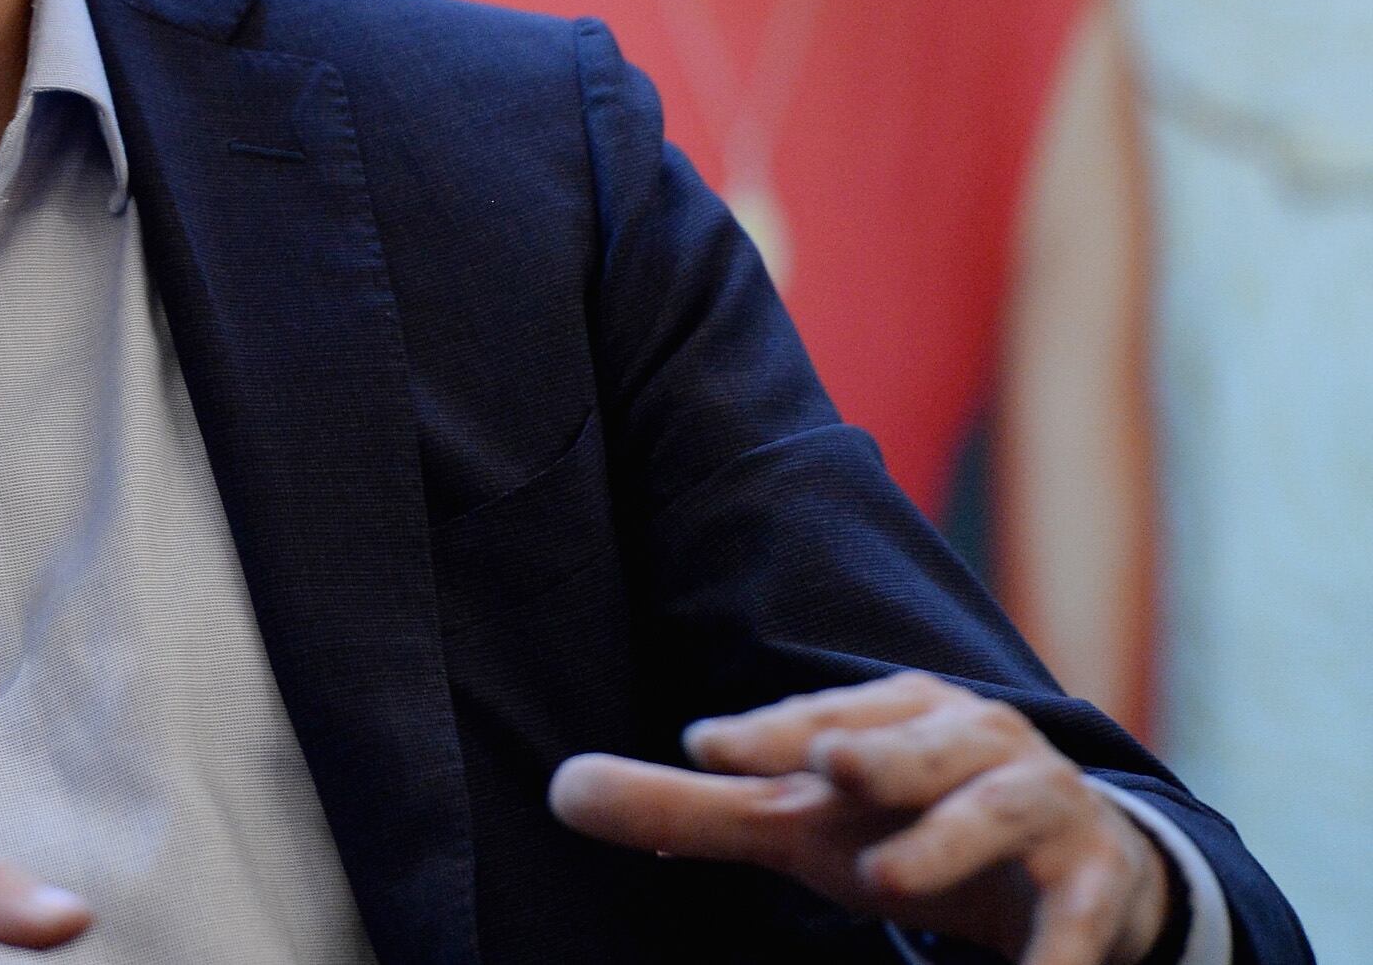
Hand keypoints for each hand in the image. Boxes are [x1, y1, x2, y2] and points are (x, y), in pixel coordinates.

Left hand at [551, 671, 1173, 964]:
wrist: (1076, 865)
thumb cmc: (908, 825)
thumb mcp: (803, 821)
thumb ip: (691, 809)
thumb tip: (562, 791)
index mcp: (896, 713)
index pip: (820, 720)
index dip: (765, 734)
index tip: (703, 749)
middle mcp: (973, 741)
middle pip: (921, 739)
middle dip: (877, 750)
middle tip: (825, 769)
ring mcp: (1041, 803)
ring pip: (997, 808)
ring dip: (943, 842)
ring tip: (882, 878)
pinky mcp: (1093, 880)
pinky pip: (1078, 911)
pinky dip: (1057, 948)